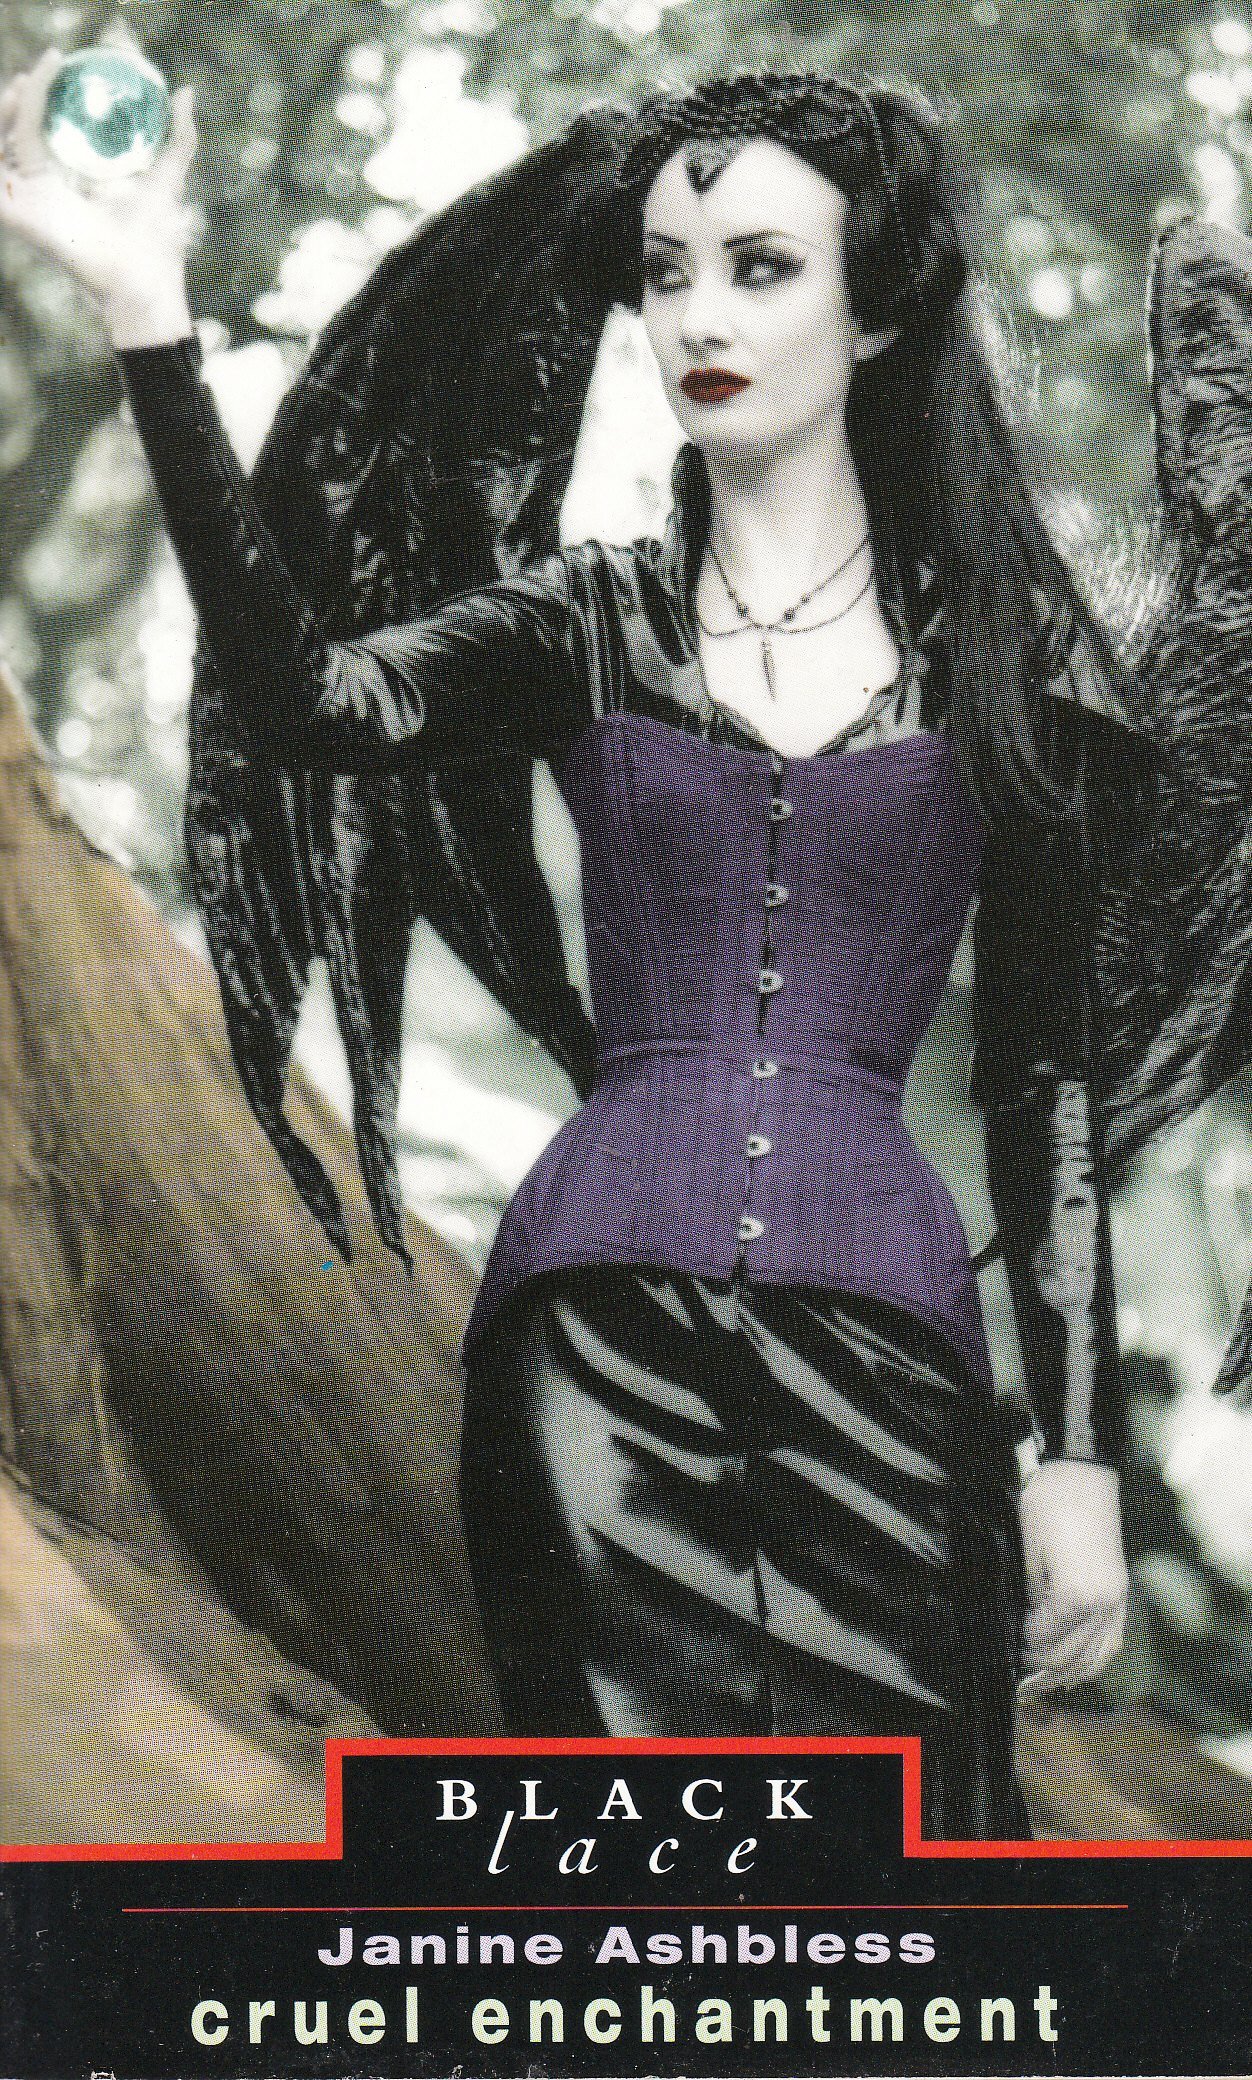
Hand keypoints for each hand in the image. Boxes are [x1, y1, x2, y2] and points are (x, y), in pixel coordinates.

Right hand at [0, 49, 196, 343]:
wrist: (147, 283)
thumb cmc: (156, 242)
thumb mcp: (167, 176)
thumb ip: (178, 138)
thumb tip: (186, 94)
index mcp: (60, 184)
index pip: (34, 128)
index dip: (36, 93)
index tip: (53, 61)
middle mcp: (37, 194)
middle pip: (8, 133)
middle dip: (13, 100)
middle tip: (31, 74)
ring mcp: (25, 207)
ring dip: (1, 115)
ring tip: (21, 88)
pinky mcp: (17, 219)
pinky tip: (9, 117)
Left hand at [1017, 1458, 1128, 1697]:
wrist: (1083, 1472)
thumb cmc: (1049, 1505)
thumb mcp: (1027, 1551)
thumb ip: (1030, 1595)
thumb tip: (1028, 1624)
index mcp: (1076, 1595)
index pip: (1045, 1639)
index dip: (1022, 1647)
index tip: (1006, 1651)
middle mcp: (1104, 1604)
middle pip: (1071, 1655)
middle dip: (1042, 1669)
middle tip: (1018, 1677)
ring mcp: (1118, 1599)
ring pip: (1096, 1655)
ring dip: (1069, 1672)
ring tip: (1043, 1683)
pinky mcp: (1121, 1591)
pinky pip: (1111, 1639)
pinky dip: (1094, 1658)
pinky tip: (1078, 1667)